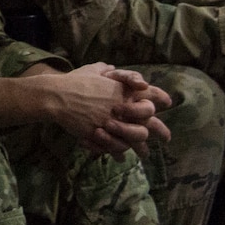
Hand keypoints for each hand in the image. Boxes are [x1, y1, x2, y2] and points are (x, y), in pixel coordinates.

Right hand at [27, 63, 168, 156]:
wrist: (57, 97)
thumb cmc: (73, 81)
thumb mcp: (91, 70)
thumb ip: (104, 69)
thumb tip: (111, 67)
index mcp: (124, 90)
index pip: (151, 93)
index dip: (161, 98)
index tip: (167, 102)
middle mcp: (123, 106)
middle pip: (150, 120)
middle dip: (161, 130)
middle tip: (166, 138)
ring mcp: (114, 122)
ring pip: (137, 137)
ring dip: (142, 147)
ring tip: (145, 154)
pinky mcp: (103, 135)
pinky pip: (119, 147)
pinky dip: (120, 153)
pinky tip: (121, 157)